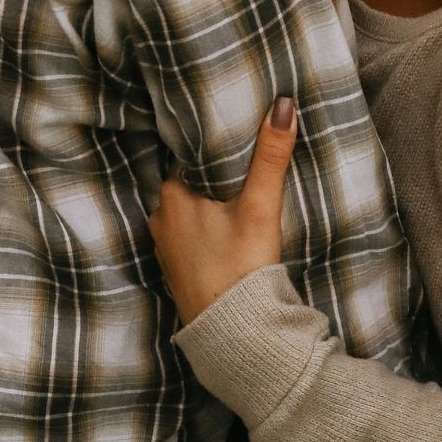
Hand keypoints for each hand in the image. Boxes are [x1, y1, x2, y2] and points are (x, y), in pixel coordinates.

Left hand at [148, 98, 297, 321]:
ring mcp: (165, 248)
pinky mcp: (178, 270)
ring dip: (206, 199)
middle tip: (237, 151)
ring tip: (233, 185)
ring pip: (186, 209)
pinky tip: (224, 223)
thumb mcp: (260, 207)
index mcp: (171, 196)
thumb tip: (281, 104)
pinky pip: (188, 234)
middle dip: (209, 169)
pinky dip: (204, 225)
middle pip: (186, 181)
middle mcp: (160, 219)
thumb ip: (270, 156)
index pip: (186, 153)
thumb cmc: (241, 268)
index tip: (227, 124)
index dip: (208, 139)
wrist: (233, 336)